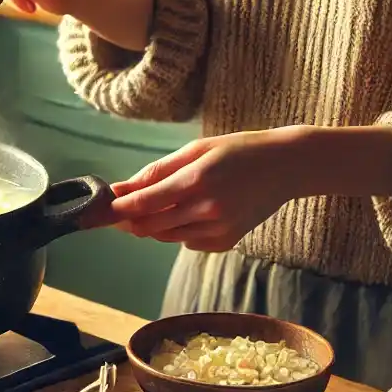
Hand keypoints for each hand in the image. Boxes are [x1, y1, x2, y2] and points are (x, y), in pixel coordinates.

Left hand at [104, 126, 391, 249]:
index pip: (144, 204)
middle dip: (130, 220)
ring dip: (153, 225)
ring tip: (161, 204)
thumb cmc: (239, 151)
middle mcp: (207, 209)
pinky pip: (188, 242)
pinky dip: (179, 231)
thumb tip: (121, 189)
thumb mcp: (196, 150)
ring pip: (167, 236)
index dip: (119, 209)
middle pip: (150, 226)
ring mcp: (218, 229)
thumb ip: (157, 172)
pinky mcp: (226, 241)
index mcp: (197, 181)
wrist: (286, 167)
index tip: (104, 206)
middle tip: (120, 210)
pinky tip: (190, 212)